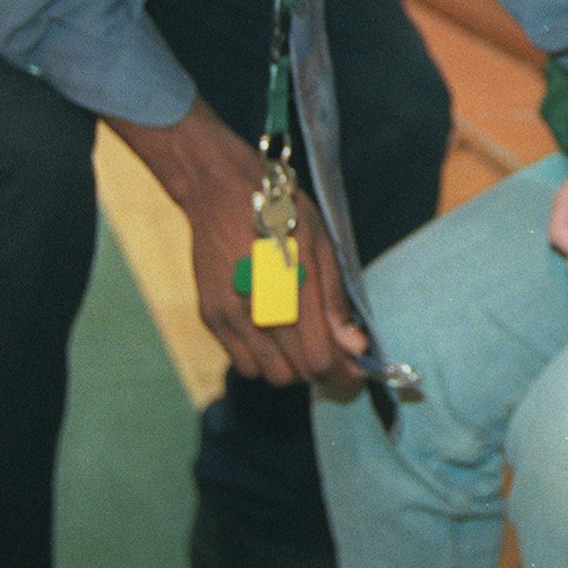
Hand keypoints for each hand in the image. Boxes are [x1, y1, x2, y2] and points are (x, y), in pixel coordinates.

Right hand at [106, 97, 370, 395]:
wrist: (223, 192)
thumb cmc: (283, 212)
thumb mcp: (322, 245)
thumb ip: (336, 301)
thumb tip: (355, 347)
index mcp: (295, 291)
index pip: (321, 361)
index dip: (342, 372)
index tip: (353, 367)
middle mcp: (261, 311)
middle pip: (298, 374)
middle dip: (321, 369)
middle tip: (331, 352)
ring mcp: (232, 318)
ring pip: (270, 375)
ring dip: (291, 367)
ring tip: (301, 341)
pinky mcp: (212, 318)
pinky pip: (243, 363)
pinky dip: (262, 359)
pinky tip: (272, 334)